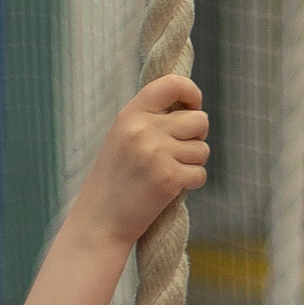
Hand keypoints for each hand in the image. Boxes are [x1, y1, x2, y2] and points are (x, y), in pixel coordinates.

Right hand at [71, 74, 209, 248]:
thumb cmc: (115, 179)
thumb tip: (191, 106)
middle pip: (199, 119)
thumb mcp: (123, 137)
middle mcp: (143, 130)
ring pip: (203, 149)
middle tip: (177, 151)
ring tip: (167, 172)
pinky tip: (170, 188)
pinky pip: (201, 173)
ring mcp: (156, 154)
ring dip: (192, 162)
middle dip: (196, 136)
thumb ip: (150, 119)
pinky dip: (192, 182)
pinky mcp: (169, 179)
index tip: (192, 105)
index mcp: (130, 114)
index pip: (172, 84)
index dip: (191, 92)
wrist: (99, 220)